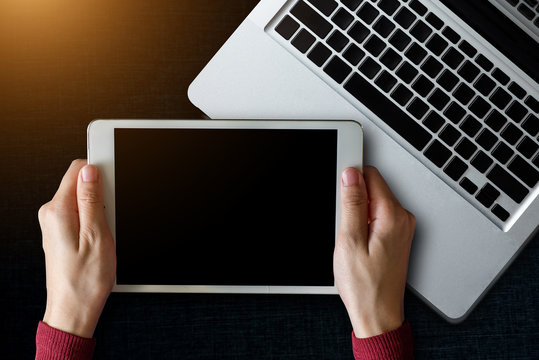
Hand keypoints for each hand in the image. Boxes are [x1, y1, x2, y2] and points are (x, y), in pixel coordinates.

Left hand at [38, 159, 115, 337]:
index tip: (112, 184)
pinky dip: (94, 223)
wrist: (74, 310)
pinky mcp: (61, 234)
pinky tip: (99, 241)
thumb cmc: (85, 281)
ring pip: (82, 201)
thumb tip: (90, 171)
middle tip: (109, 221)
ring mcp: (55, 225)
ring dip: (99, 211)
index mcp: (58, 211)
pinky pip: (80, 215)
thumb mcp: (97, 236)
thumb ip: (92, 200)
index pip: (77, 170)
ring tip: (104, 236)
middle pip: (80, 185)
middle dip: (101, 196)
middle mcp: (51, 215)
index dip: (99, 172)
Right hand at [334, 166, 414, 337]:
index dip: (350, 180)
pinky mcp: (397, 236)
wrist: (378, 314)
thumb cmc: (364, 286)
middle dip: (353, 201)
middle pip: (372, 188)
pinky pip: (377, 217)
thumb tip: (350, 174)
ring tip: (352, 241)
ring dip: (358, 215)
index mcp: (392, 216)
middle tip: (345, 228)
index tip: (339, 192)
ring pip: (373, 203)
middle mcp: (402, 219)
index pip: (370, 175)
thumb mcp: (349, 240)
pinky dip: (364, 225)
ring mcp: (402, 228)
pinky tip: (359, 245)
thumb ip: (351, 203)